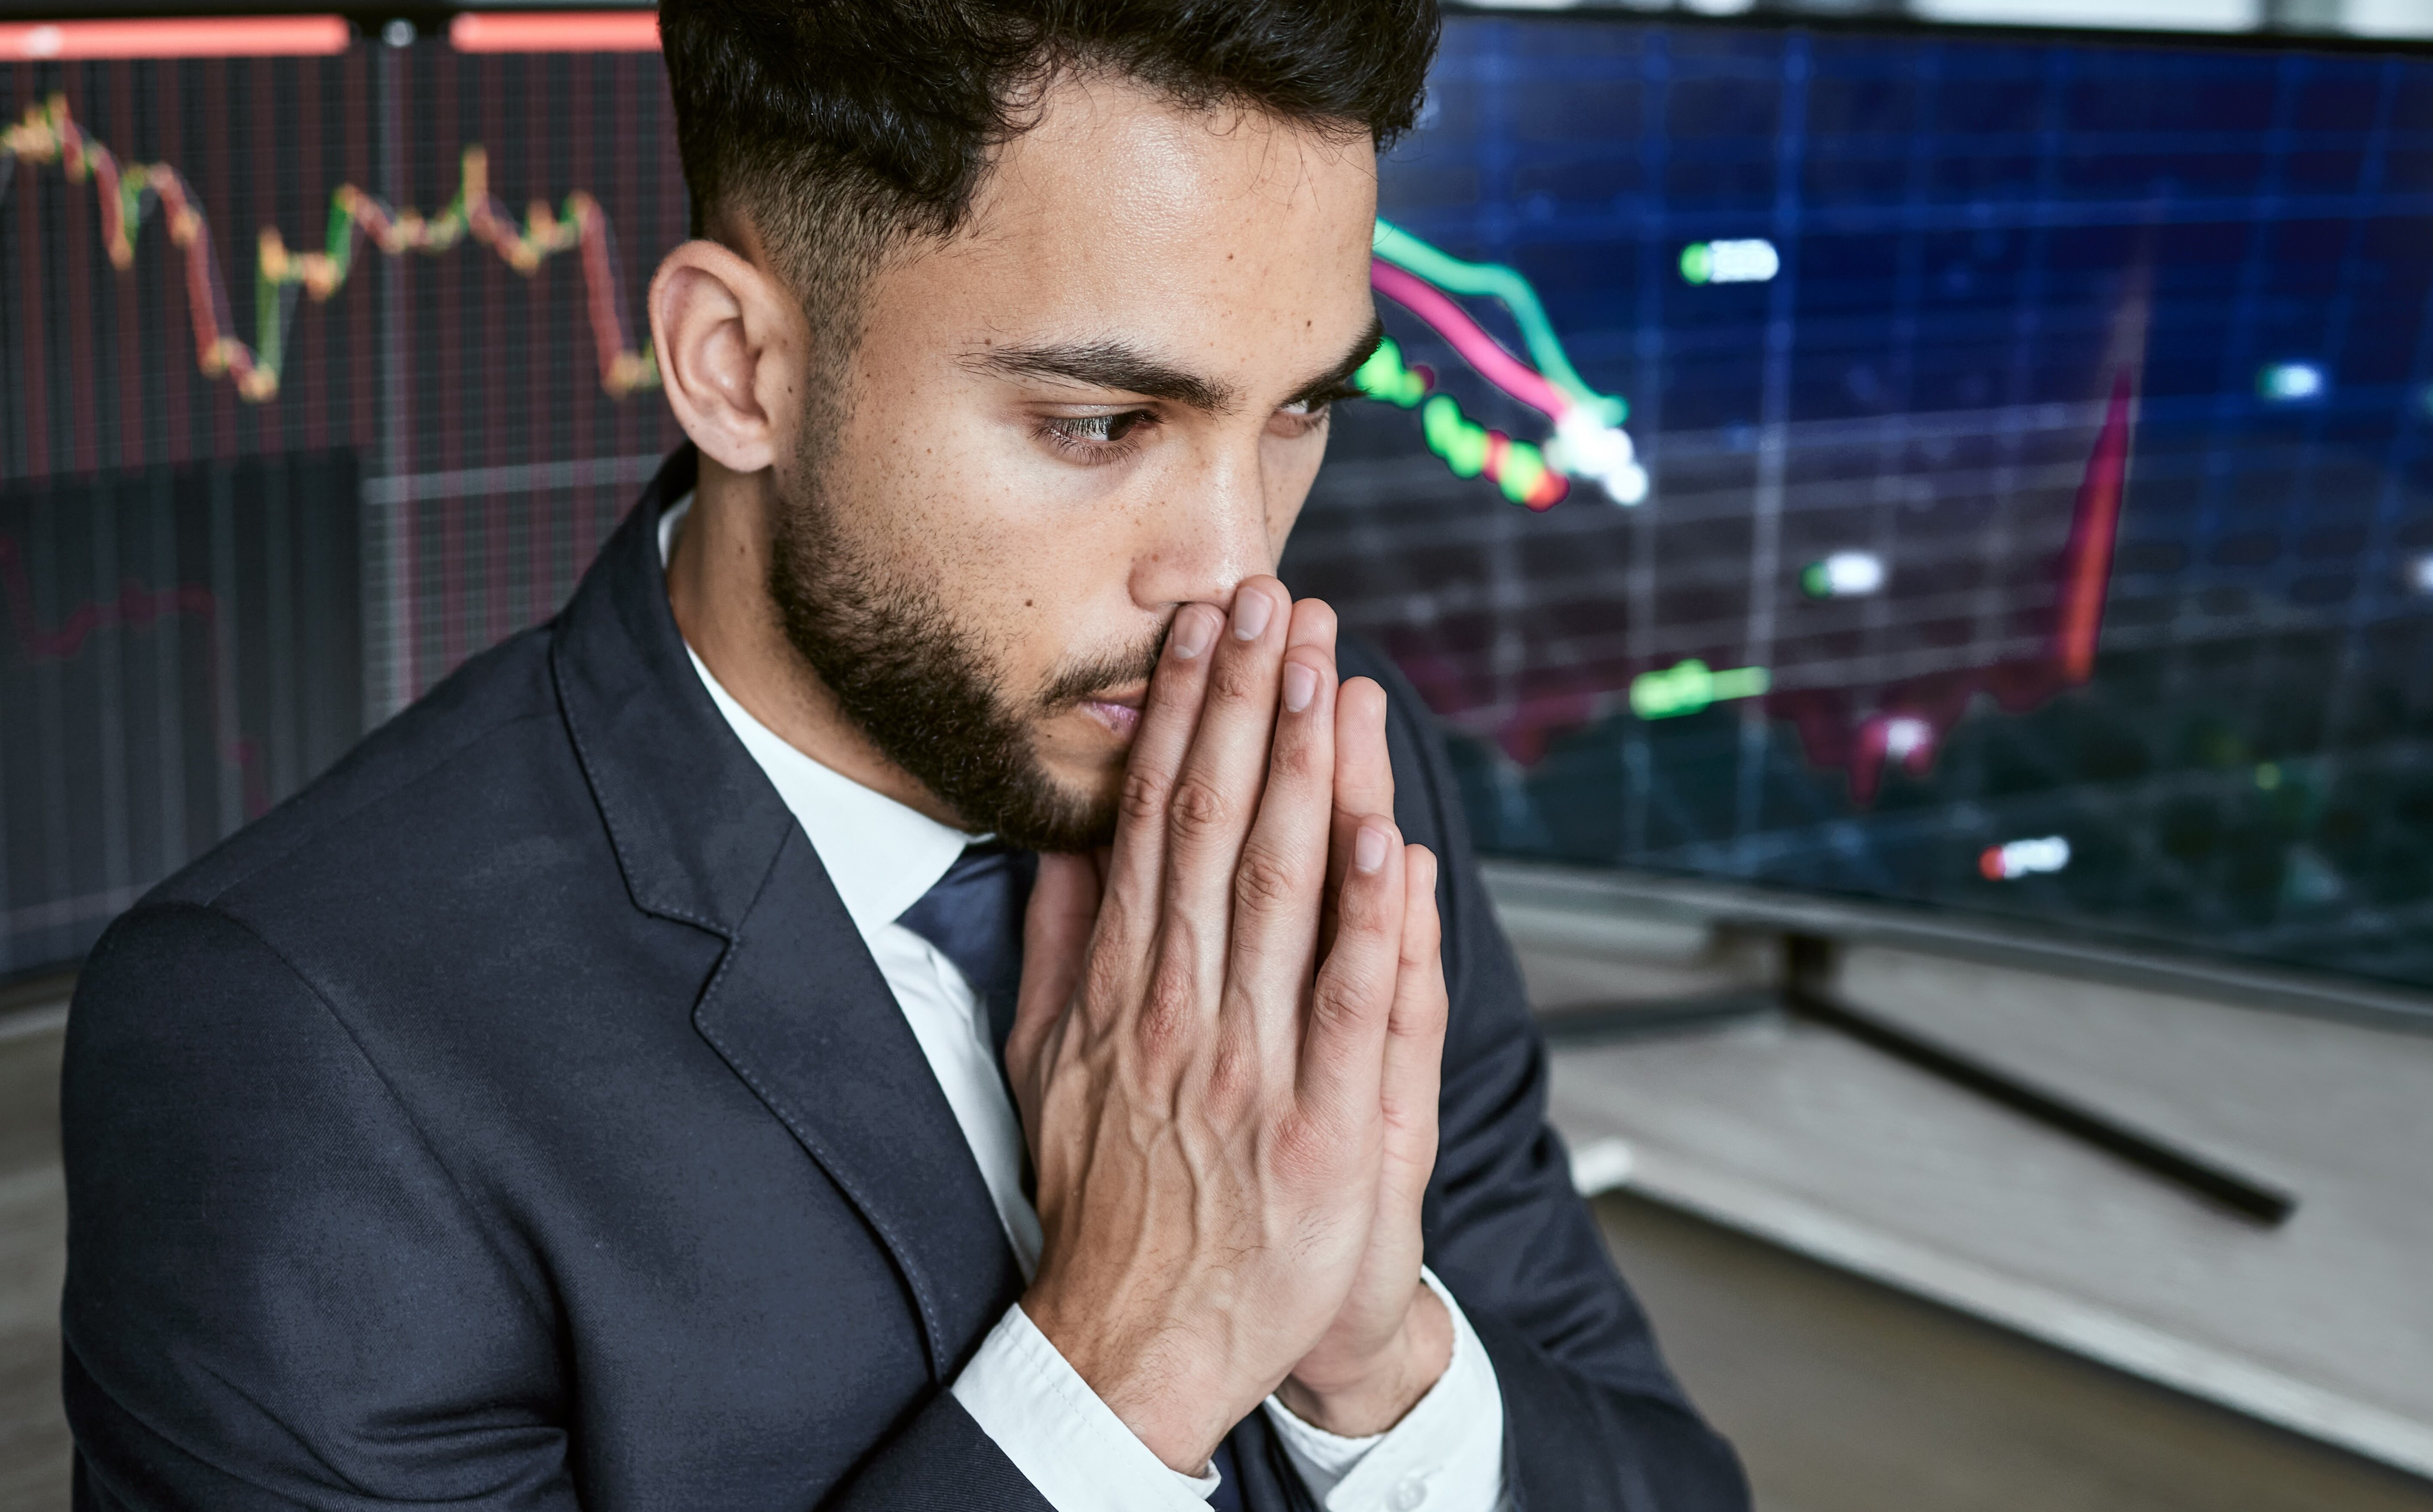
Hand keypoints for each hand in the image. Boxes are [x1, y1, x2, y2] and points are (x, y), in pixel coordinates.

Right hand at [1000, 578, 1435, 1473]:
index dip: (1186, 716)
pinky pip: (1350, 1003)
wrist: (1139, 1338)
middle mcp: (1182, 1013)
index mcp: (1121, 990)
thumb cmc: (1103, 1194)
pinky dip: (1370, 916)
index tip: (1208, 627)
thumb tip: (1066, 842)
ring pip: (1283, 890)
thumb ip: (1057, 951)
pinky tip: (1387, 833)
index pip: (1155, 822)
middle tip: (1273, 599)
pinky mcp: (1325, 1128)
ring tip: (1328, 668)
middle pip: (1216, 829)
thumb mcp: (1045, 1063)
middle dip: (1249, 705)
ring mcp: (1254, 1068)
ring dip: (1309, 771)